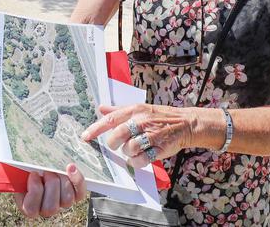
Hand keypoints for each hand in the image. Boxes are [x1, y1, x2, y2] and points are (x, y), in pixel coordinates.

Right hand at [13, 164, 86, 218]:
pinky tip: (70, 168)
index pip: (31, 209)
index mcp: (28, 206)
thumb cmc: (29, 169)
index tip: (34, 174)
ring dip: (62, 182)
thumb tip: (15, 170)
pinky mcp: (74, 196)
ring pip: (66, 201)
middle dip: (49, 185)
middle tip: (46, 172)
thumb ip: (16, 174)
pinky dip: (77, 180)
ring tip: (55, 171)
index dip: (34, 190)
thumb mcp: (19, 172)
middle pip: (51, 207)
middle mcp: (46, 208)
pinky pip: (79, 193)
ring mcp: (61, 203)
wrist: (41, 166)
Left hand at [81, 103, 196, 168]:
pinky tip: (140, 157)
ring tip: (135, 148)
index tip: (85, 136)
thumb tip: (101, 108)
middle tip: (117, 145)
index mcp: (135, 110)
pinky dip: (137, 161)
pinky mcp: (159, 148)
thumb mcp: (139, 108)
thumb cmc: (159, 116)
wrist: (185, 123)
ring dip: (128, 152)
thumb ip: (119, 110)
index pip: (111, 119)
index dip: (96, 129)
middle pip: (118, 135)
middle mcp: (142, 121)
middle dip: (113, 143)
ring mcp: (151, 134)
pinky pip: (141, 160)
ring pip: (129, 148)